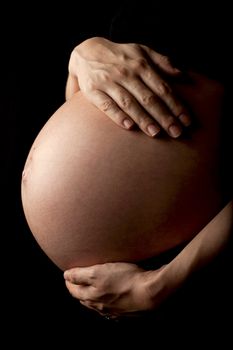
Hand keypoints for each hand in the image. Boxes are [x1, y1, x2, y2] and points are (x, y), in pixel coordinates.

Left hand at [64, 262, 166, 318]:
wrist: (151, 293)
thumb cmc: (125, 279)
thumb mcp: (98, 272)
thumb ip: (80, 275)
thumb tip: (66, 276)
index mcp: (91, 297)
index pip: (74, 291)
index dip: (70, 282)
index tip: (68, 275)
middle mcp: (101, 307)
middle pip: (85, 299)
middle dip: (79, 290)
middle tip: (78, 281)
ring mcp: (114, 312)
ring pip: (98, 305)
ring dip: (94, 297)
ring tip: (94, 289)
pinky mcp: (128, 312)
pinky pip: (113, 308)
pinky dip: (108, 303)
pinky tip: (113, 299)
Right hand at [66, 37, 190, 137]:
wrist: (86, 51)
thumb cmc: (120, 56)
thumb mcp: (142, 51)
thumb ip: (163, 62)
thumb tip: (183, 75)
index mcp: (141, 65)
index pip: (163, 88)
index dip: (176, 105)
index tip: (186, 121)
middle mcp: (126, 73)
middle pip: (149, 98)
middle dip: (164, 117)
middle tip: (176, 133)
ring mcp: (109, 82)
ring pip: (129, 103)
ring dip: (143, 119)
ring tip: (155, 133)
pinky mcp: (93, 91)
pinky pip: (106, 105)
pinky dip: (117, 116)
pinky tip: (128, 127)